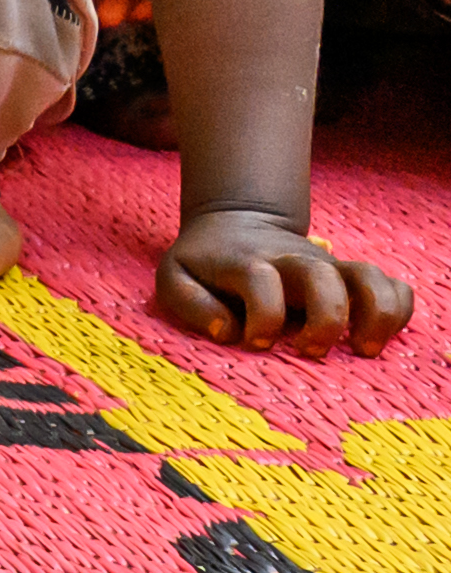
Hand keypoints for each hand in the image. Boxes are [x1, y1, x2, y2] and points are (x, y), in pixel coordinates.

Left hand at [162, 207, 412, 358]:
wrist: (236, 223)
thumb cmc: (204, 263)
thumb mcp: (175, 277)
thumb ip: (191, 304)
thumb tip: (228, 332)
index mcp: (247, 262)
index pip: (260, 280)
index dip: (262, 315)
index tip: (256, 341)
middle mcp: (293, 261)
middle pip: (322, 277)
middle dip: (325, 318)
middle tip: (311, 349)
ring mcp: (327, 266)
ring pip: (369, 276)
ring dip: (376, 313)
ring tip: (364, 348)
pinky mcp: (349, 275)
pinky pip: (392, 285)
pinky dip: (397, 309)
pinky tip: (378, 336)